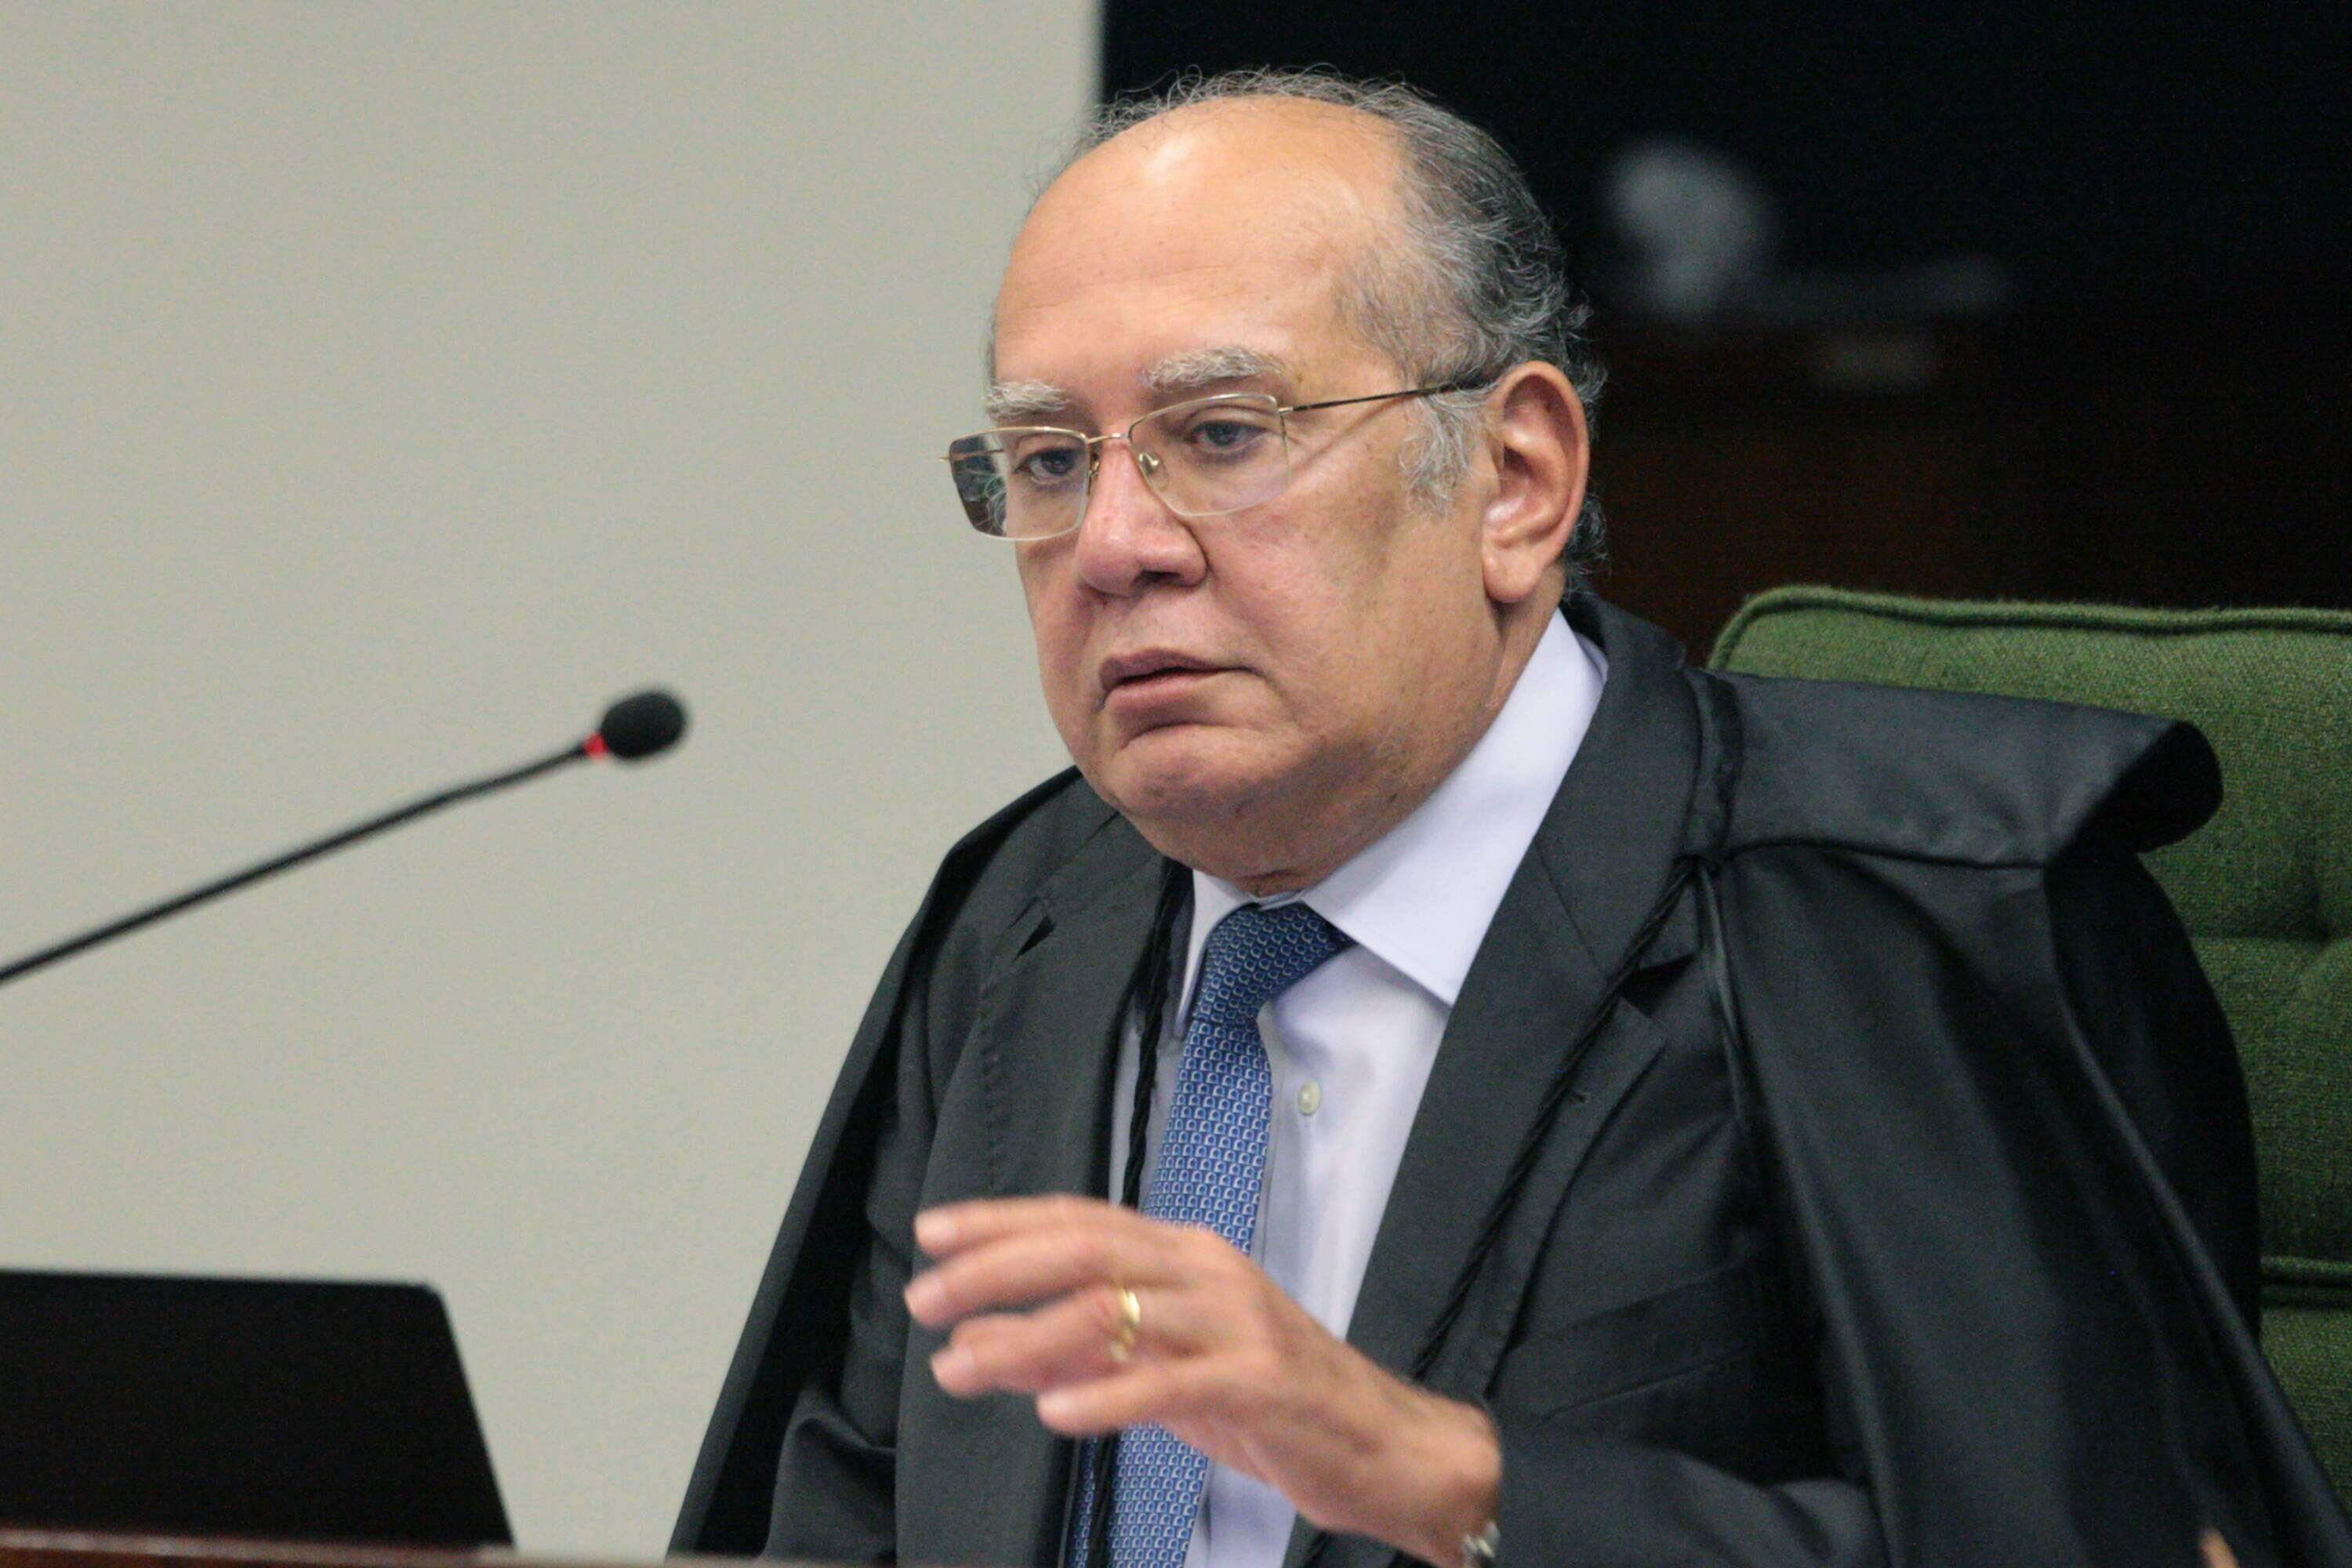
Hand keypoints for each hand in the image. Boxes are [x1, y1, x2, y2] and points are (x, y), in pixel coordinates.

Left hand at [904, 1195, 1498, 1566]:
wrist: (1384, 1447)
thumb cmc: (1269, 1404)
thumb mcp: (1161, 1369)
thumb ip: (1077, 1350)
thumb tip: (976, 1343)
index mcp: (1184, 1254)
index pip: (1078, 1220)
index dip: (1001, 1222)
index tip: (933, 1233)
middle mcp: (1206, 1271)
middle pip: (1085, 1250)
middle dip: (995, 1269)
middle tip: (927, 1297)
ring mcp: (1236, 1321)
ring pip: (1114, 1310)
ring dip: (1026, 1338)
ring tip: (962, 1366)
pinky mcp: (1259, 1380)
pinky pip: (1168, 1382)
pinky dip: (1104, 1393)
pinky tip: (1053, 1410)